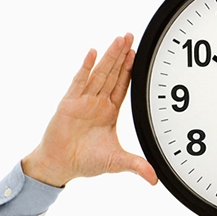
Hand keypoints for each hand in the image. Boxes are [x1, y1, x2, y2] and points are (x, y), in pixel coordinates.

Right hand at [21, 34, 157, 187]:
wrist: (60, 166)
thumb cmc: (85, 161)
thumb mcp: (117, 162)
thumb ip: (137, 166)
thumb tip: (155, 180)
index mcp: (109, 111)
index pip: (122, 85)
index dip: (130, 70)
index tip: (138, 54)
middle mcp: (97, 102)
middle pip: (112, 73)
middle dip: (122, 55)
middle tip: (131, 36)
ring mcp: (83, 101)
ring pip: (99, 74)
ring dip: (109, 56)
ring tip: (119, 39)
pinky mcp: (69, 103)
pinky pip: (79, 82)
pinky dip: (85, 68)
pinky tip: (92, 53)